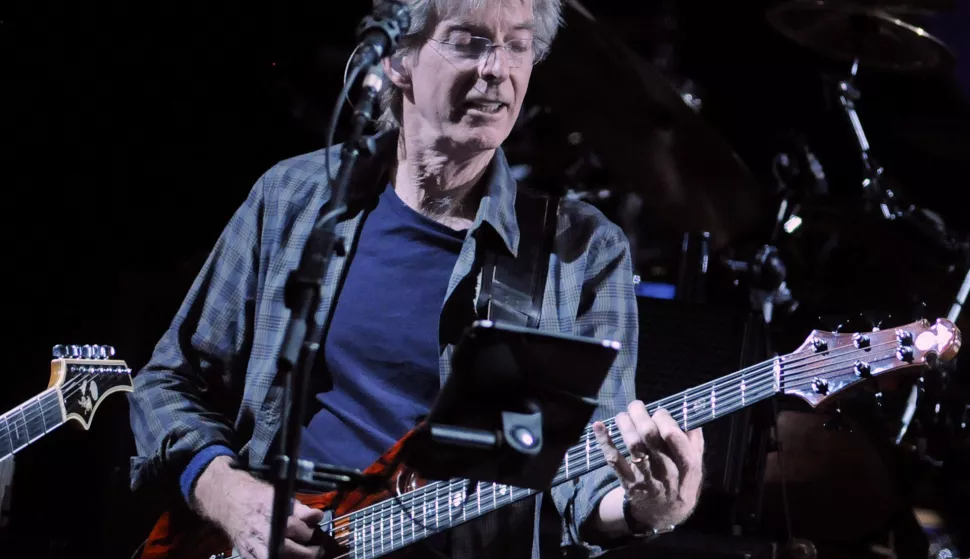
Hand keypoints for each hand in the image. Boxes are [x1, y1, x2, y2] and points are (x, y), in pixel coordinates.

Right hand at [193, 456, 326, 558]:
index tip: (314, 533)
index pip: (297, 529)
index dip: (309, 532)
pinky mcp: (248, 555)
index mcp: (272, 514)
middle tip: (316, 551)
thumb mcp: (279, 496)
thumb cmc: (257, 498)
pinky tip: (287, 555)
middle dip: (307, 552)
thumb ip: (300, 509)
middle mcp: (263, 532)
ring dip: (294, 558)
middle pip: (289, 550)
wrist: (230, 503)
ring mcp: (254, 547)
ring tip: (302, 555)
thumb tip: (317, 516)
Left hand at [593, 401, 703, 528]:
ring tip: (622, 415)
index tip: (659, 412)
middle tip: (636, 406)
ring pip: (633, 445)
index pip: (675, 438)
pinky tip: (599, 426)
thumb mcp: (695, 468)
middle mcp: (667, 472)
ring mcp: (646, 478)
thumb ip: (694, 443)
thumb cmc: (680, 484)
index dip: (665, 419)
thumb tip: (688, 413)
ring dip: (625, 424)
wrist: (663, 515)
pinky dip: (605, 441)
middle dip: (641, 415)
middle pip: (651, 437)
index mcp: (688, 466)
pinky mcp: (628, 482)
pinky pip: (615, 460)